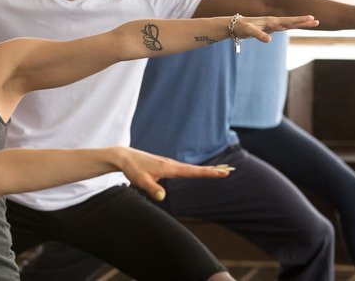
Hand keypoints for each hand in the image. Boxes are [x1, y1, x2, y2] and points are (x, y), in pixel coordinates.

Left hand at [115, 147, 231, 200]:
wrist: (125, 157)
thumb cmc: (133, 169)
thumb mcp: (141, 181)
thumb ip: (152, 189)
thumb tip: (162, 197)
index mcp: (169, 168)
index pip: (192, 172)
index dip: (208, 172)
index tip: (222, 172)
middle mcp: (172, 165)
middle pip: (196, 169)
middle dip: (212, 170)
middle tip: (229, 171)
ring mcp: (170, 165)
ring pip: (191, 168)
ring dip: (206, 170)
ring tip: (221, 171)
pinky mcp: (166, 166)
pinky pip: (184, 169)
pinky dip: (195, 170)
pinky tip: (200, 172)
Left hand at [234, 15, 319, 42]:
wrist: (235, 25)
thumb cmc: (241, 27)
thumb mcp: (249, 31)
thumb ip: (259, 35)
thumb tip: (269, 40)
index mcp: (271, 21)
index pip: (289, 21)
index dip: (300, 20)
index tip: (311, 18)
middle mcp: (274, 22)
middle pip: (292, 22)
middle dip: (304, 22)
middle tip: (317, 21)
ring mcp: (272, 25)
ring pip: (289, 24)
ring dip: (300, 24)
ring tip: (312, 22)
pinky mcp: (270, 28)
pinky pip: (284, 27)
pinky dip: (292, 26)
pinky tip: (297, 26)